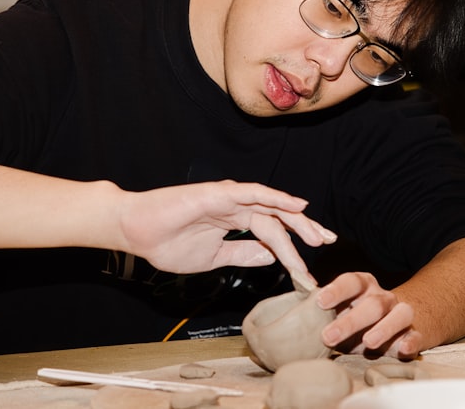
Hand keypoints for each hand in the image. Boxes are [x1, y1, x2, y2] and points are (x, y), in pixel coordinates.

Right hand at [117, 181, 336, 285]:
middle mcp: (235, 207)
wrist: (137, 232)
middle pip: (278, 216)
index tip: (307, 272)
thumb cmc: (167, 243)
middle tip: (327, 242)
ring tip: (318, 234)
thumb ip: (242, 254)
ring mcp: (227, 199)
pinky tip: (296, 206)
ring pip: (271, 205)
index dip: (291, 250)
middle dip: (304, 229)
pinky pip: (253, 193)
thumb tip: (270, 256)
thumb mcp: (213, 258)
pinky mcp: (218, 194)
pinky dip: (276, 197)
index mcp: (233, 221)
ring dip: (297, 219)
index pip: (271, 232)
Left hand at [315, 271, 416, 357]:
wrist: (404, 320)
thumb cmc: (362, 316)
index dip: (336, 290)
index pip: (351, 281)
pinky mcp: (416, 333)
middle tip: (328, 336)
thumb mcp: (344, 309)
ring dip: (384, 327)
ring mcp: (402, 313)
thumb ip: (325, 309)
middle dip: (350, 320)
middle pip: (371, 303)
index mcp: (364, 287)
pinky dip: (410, 341)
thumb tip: (291, 310)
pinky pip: (416, 335)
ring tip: (369, 342)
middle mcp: (383, 297)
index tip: (320, 302)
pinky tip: (402, 348)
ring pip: (399, 314)